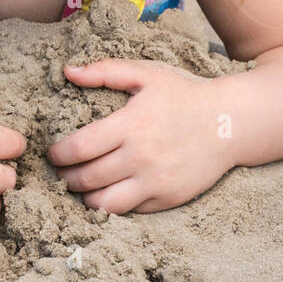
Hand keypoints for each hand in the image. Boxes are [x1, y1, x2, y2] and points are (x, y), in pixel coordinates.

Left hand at [46, 59, 234, 213]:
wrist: (229, 123)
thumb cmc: (185, 95)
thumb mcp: (148, 74)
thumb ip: (106, 71)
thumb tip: (68, 71)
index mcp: (132, 125)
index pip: (79, 149)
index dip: (58, 154)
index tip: (53, 152)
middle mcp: (142, 157)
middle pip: (86, 179)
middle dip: (66, 177)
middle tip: (62, 171)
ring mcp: (155, 182)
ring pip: (103, 203)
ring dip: (84, 196)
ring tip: (82, 185)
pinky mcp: (166, 198)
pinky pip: (128, 210)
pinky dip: (111, 204)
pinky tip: (108, 191)